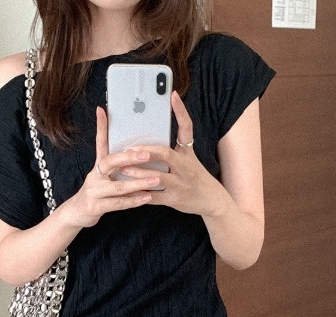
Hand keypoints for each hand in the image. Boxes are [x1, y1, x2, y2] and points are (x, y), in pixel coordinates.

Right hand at [61, 106, 159, 228]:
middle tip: (147, 154)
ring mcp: (94, 192)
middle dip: (129, 158)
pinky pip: (118, 204)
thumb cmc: (96, 192)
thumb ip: (117, 164)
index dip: (101, 127)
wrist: (77, 213)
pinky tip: (147, 198)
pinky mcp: (95, 207)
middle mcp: (94, 176)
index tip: (103, 111)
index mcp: (98, 166)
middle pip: (110, 162)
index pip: (99, 143)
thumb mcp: (103, 175)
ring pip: (118, 186)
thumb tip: (134, 151)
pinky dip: (133, 201)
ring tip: (156, 179)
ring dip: (138, 183)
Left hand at [118, 91, 224, 217]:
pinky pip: (155, 197)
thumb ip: (172, 151)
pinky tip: (128, 190)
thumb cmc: (195, 177)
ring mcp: (181, 184)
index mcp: (188, 153)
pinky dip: (141, 194)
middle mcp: (186, 167)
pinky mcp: (175, 200)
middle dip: (146, 151)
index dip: (180, 111)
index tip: (172, 95)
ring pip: (158, 177)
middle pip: (166, 154)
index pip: (187, 129)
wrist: (212, 201)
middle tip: (129, 149)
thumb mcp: (189, 160)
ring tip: (123, 168)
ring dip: (139, 172)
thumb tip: (148, 139)